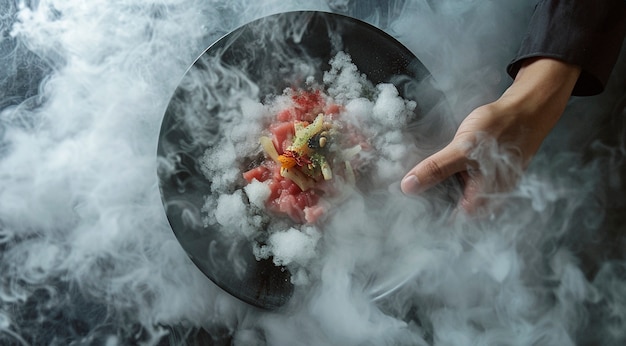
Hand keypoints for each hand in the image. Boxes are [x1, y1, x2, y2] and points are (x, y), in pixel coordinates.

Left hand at [401, 58, 580, 212]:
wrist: (526, 108)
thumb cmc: (500, 128)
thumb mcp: (462, 149)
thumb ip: (437, 168)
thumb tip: (408, 186)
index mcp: (482, 199)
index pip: (449, 220)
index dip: (427, 214)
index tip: (405, 207)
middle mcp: (486, 198)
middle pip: (451, 207)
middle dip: (429, 199)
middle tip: (404, 189)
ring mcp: (486, 185)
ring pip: (455, 192)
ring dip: (437, 186)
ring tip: (414, 177)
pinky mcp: (484, 172)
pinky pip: (461, 178)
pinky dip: (447, 174)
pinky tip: (435, 165)